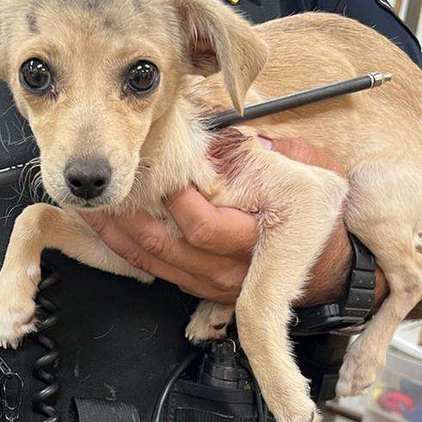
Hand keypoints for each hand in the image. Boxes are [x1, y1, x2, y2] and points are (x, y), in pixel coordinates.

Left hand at [81, 137, 358, 305]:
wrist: (332, 269)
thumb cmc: (319, 216)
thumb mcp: (307, 174)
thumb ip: (266, 153)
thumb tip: (222, 134)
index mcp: (256, 239)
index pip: (204, 226)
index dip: (175, 201)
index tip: (153, 170)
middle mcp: (229, 269)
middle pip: (167, 245)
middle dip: (129, 216)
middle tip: (106, 185)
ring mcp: (210, 283)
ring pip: (152, 261)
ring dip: (116, 233)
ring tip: (89, 204)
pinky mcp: (197, 287)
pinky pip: (152, 270)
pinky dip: (125, 248)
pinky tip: (104, 227)